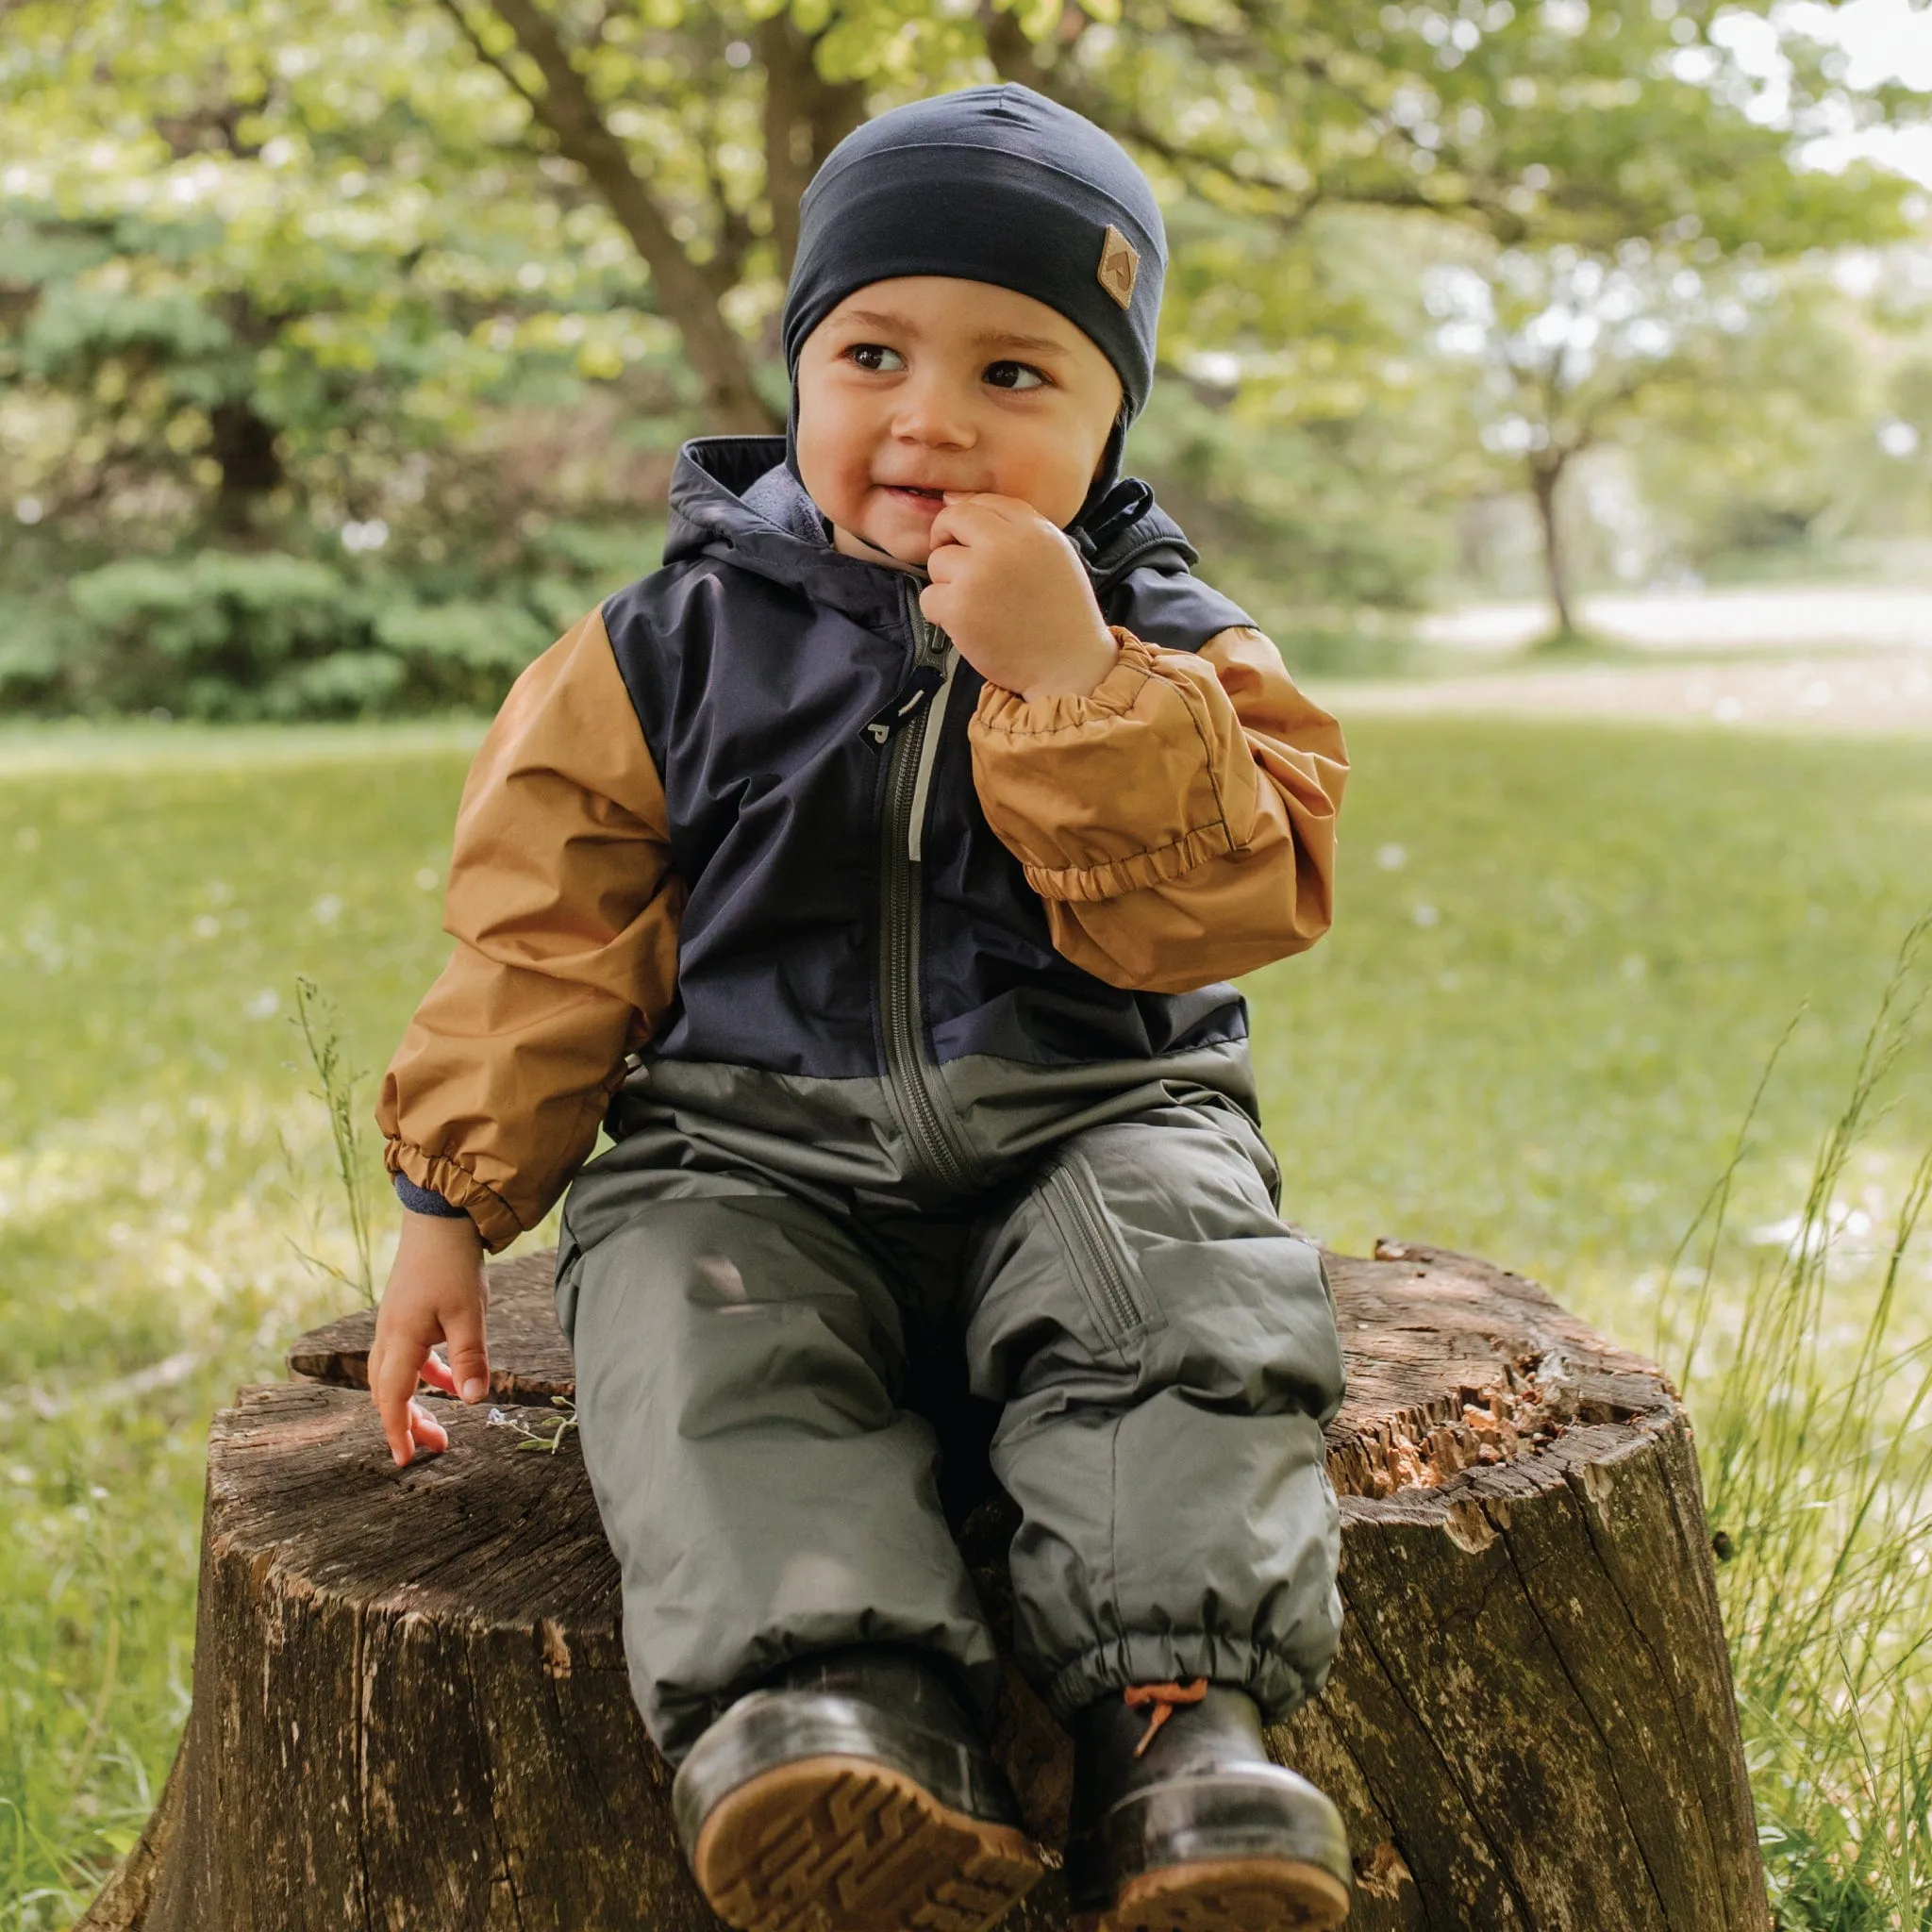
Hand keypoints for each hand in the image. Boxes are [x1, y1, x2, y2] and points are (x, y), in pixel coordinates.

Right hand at [368, 1209, 489, 1467]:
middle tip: (434, 1448)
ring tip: (439, 1426)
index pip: (392, 1398)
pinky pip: (407, 1356)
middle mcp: (389, 1335)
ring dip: (414, 1402)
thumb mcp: (469, 1314)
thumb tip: (472, 1403)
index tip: (405, 1461)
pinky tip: (448, 1381)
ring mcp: (394, 1323)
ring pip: (394, 1376)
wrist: (440, 1218)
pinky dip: (424, 1375)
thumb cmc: (453, 1263)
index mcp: (400, 1339)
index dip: (398, 1432)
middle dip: (407, 1424)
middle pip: (387, 1392)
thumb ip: (470, 1359)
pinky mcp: (406, 1313)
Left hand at [921, 493, 1118, 699]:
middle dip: (947, 540)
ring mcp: (978, 574)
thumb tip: (955, 500)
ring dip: (948, 583)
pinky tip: (969, 624)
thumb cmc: (1061, 614)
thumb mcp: (1054, 554)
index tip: (974, 545)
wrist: (1070, 665)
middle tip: (961, 569)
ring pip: (937, 561)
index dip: (971, 522)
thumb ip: (1015, 526)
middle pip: (952, 519)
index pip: (983, 501)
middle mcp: (1004, 544)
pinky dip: (942, 614)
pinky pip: (928, 597)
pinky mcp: (958, 607)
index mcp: (1032, 528)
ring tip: (977, 604)